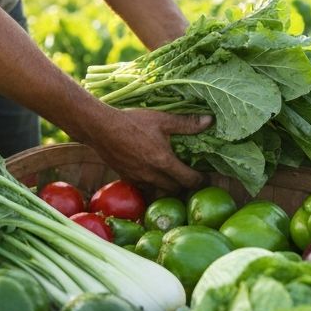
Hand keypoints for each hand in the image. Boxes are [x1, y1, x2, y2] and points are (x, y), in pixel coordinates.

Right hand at [88, 108, 211, 193]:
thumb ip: (187, 123)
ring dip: (169, 187)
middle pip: (176, 190)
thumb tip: (210, 121)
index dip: (200, 180)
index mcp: (164, 162)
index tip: (205, 177)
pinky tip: (153, 174)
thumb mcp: (162, 120)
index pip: (189, 180)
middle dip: (186, 185)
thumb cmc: (133, 122)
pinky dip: (153, 185)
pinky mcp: (127, 178)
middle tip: (191, 176)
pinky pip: (145, 188)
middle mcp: (152, 176)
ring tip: (174, 176)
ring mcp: (138, 179)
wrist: (101, 128)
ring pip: (160, 191)